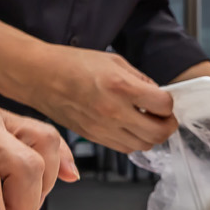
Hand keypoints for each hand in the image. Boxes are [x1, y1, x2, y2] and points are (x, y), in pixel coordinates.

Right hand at [16, 45, 176, 152]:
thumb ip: (140, 79)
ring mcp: (103, 128)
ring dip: (151, 135)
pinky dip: (133, 140)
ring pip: (143, 146)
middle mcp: (113, 111)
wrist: (40, 76)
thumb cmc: (72, 64)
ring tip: (145, 121)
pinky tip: (129, 126)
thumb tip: (158, 94)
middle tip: (164, 116)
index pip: (164, 105)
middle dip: (167, 124)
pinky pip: (124, 148)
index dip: (169, 103)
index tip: (165, 100)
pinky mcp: (94, 138)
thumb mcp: (114, 61)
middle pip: (159, 133)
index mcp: (121, 86)